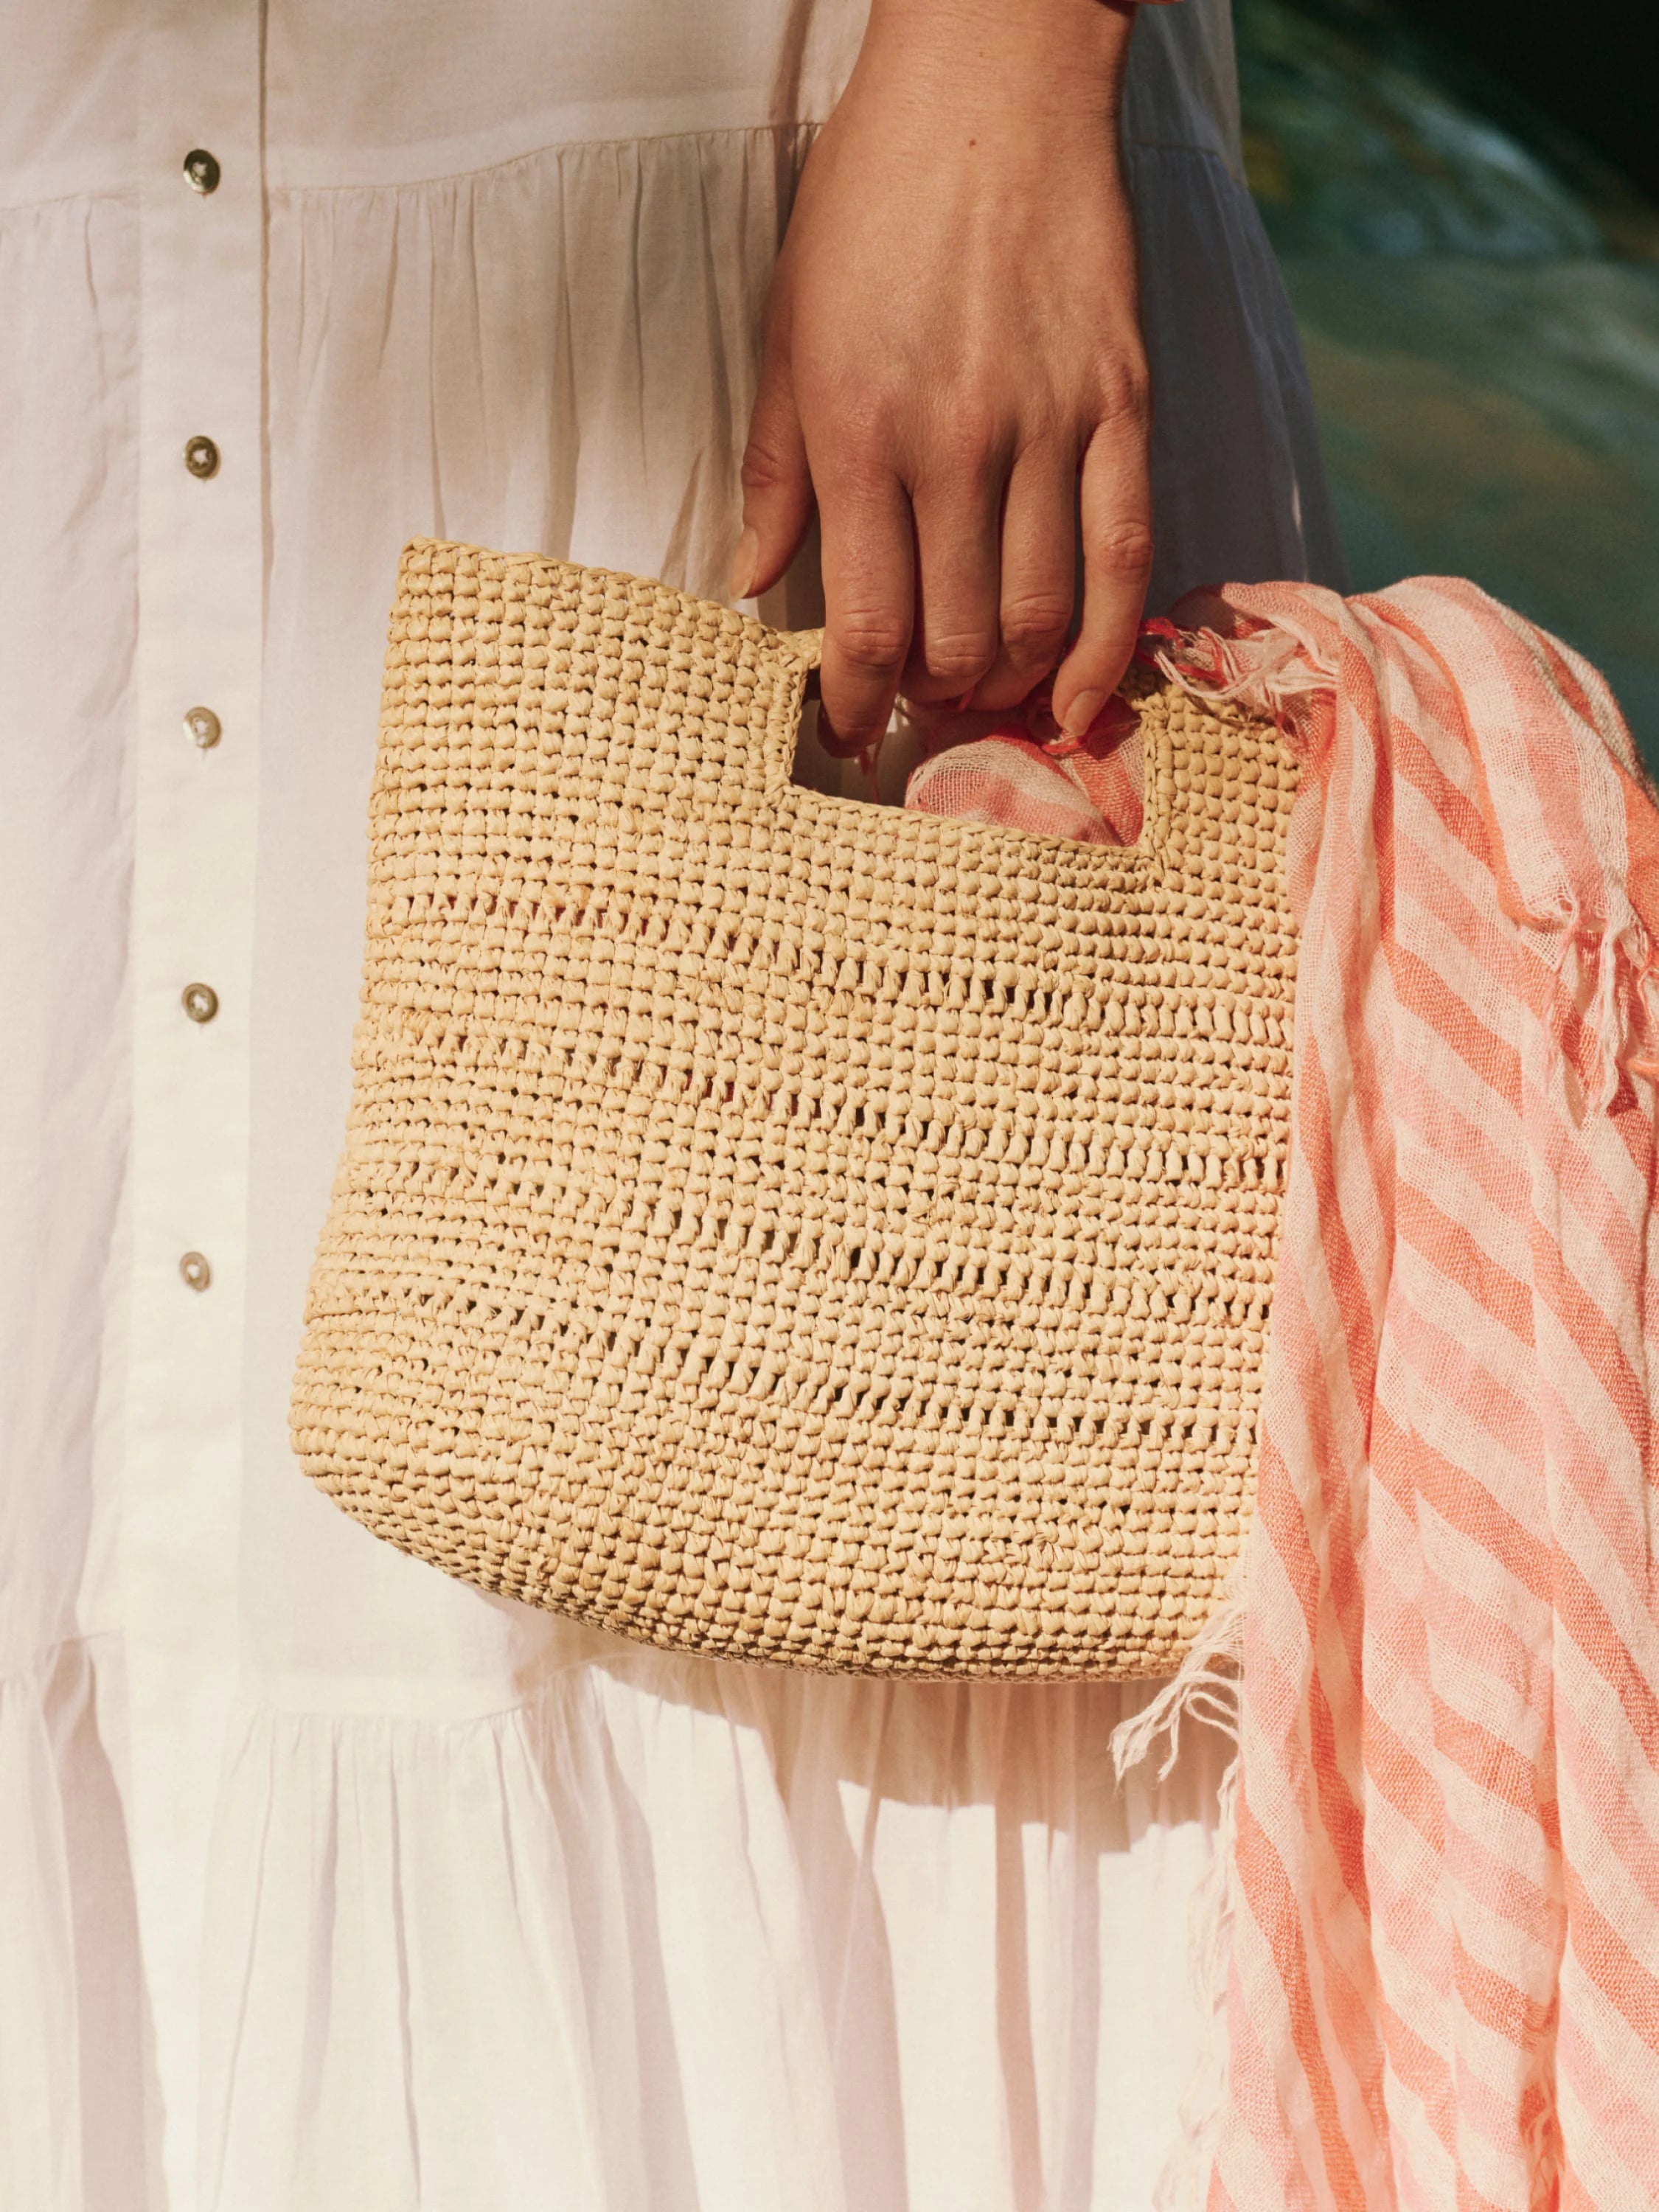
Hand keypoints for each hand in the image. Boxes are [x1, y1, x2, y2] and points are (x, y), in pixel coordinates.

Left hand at [732, 0, 1149, 758]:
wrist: (994, 80)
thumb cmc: (873, 199)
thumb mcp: (790, 327)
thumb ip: (776, 467)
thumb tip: (748, 579)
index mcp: (858, 431)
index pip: (865, 621)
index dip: (855, 702)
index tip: (846, 731)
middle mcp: (955, 444)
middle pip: (955, 638)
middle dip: (931, 698)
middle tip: (918, 705)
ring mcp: (1049, 427)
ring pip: (1038, 614)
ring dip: (1008, 682)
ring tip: (985, 692)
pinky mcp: (1122, 404)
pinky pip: (1124, 555)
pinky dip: (1102, 645)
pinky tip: (1078, 695)